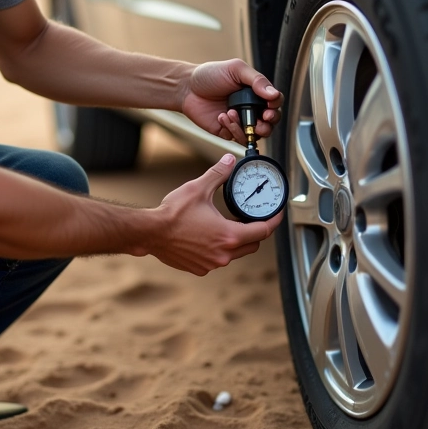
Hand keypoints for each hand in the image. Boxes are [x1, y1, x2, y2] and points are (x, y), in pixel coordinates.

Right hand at [148, 154, 282, 275]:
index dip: (274, 221)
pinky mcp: (199, 268)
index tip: (278, 213)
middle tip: (251, 218)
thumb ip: (218, 174)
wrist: (150, 232)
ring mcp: (211, 264)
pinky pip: (217, 260)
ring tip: (228, 225)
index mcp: (228, 235)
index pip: (263, 231)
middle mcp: (223, 254)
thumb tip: (229, 160)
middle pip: (253, 245)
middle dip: (256, 232)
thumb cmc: (172, 214)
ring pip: (235, 254)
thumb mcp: (199, 188)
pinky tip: (209, 237)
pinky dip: (218, 249)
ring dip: (236, 241)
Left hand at [181, 59, 282, 145]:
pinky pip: (238, 138)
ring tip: (232, 113)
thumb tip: (274, 94)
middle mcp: (251, 108)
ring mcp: (240, 122)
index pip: (275, 103)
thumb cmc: (210, 75)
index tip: (270, 106)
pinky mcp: (228, 132)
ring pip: (256, 134)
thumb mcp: (236, 69)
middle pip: (270, 123)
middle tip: (263, 118)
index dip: (275, 107)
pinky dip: (232, 129)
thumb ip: (257, 80)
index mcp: (256, 93)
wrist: (187, 88)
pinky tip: (222, 117)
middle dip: (269, 123)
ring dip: (247, 127)